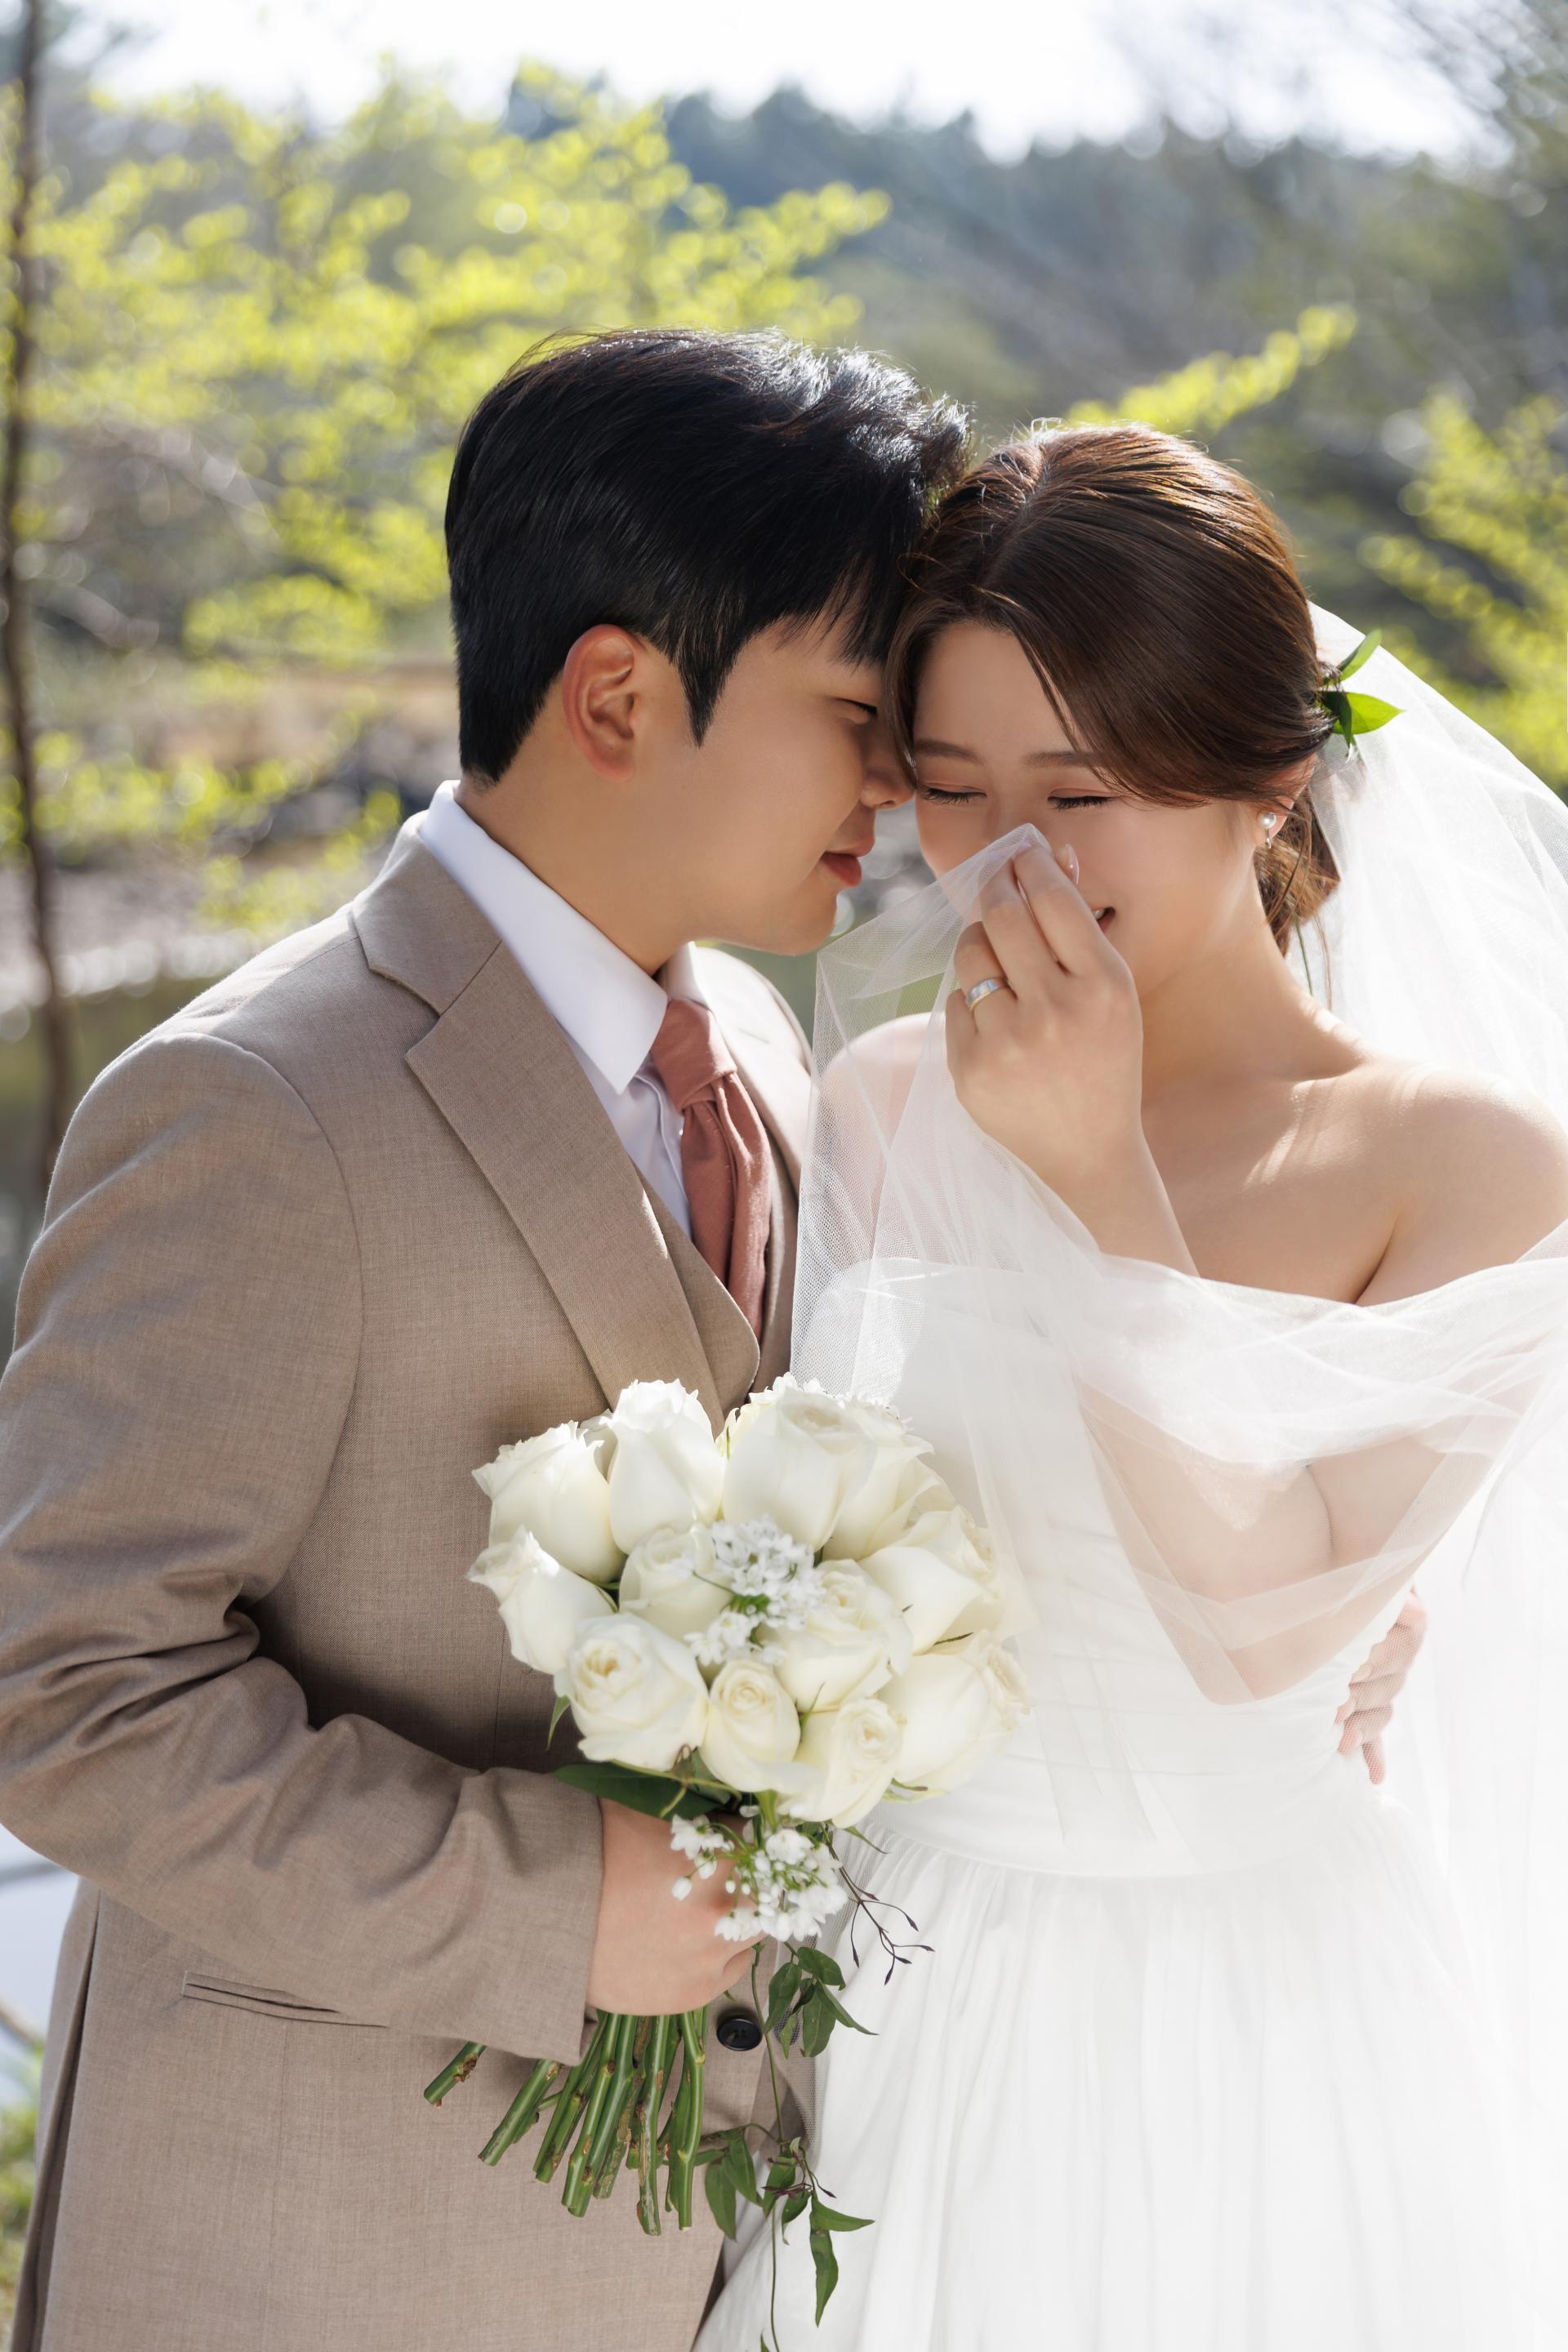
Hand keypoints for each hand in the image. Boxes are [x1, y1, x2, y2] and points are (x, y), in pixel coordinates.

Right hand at [586, 1797, 757, 2013]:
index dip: (754, 1835)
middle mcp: (725, 1910)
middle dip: (755, 1876)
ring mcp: (711, 1955)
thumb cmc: (589, 1854)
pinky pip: (736, 1966)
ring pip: (759, 1929)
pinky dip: (726, 1951)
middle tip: (733, 1871)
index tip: (749, 1837)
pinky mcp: (695, 1992)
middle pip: (771, 1889)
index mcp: (719, 1858)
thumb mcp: (645, 1813)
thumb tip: (728, 1813)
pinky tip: (700, 1938)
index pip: (764, 1841)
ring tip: (710, 1906)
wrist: (544, 1920)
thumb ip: (696, 1815)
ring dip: (744, 1914)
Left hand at [946, 839, 1143, 1196]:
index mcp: (1103, 987)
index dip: (1031, 866)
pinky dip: (971, 999)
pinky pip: (955, 1001)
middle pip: (1004, 915)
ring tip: (998, 957)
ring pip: (971, 952)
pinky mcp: (970, 1069)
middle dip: (996, 888)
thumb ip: (1081, 927)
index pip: (1053, 900)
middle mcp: (1056, 1011)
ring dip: (979, 941)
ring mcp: (1008, 1042)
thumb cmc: (1103, 1061)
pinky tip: (997, 1020)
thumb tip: (1052, 853)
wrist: (1086, 1153)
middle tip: (997, 882)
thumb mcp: (1113, 994)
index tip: (1020, 854)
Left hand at [1336, 1590, 1427, 1784]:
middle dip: (1360, 1698)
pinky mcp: (1369, 1703)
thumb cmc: (1349, 1573)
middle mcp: (1398, 1659)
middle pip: (1387, 1686)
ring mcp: (1385, 1684)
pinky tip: (1374, 1777)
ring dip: (1362, 1729)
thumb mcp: (1372, 1577)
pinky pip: (1376, 1733)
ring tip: (1340, 1741)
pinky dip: (1374, 1754)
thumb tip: (1416, 1611)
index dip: (1374, 1662)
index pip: (1396, 1651)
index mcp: (1403, 1628)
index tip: (1351, 1671)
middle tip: (1334, 1707)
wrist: (1335, 1574)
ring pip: (1380, 1712)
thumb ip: (1392, 1594)